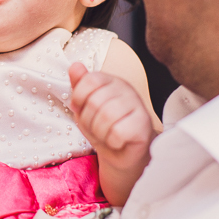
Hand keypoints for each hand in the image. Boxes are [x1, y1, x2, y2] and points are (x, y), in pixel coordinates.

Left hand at [69, 62, 154, 176]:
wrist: (122, 153)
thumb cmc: (102, 127)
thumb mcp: (84, 107)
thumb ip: (79, 86)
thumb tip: (74, 65)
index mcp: (110, 81)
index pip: (88, 80)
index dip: (78, 98)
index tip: (81, 109)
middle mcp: (126, 88)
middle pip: (94, 102)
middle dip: (88, 121)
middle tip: (96, 127)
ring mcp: (137, 104)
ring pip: (106, 117)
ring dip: (100, 133)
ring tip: (106, 134)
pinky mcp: (144, 123)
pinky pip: (118, 133)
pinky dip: (112, 141)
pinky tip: (118, 140)